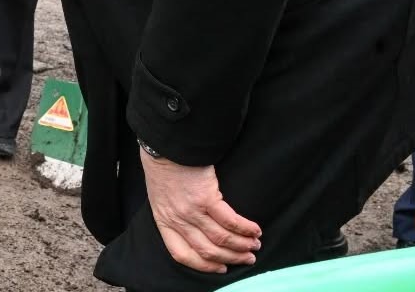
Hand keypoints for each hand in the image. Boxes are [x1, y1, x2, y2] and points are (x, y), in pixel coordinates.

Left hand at [139, 146, 260, 272]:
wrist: (166, 145)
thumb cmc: (163, 167)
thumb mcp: (160, 196)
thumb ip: (174, 214)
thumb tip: (194, 229)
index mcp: (163, 220)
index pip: (180, 253)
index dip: (203, 265)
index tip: (220, 268)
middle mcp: (177, 219)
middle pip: (207, 250)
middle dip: (231, 258)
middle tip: (248, 258)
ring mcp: (191, 210)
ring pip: (221, 238)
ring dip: (242, 245)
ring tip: (255, 244)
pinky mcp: (206, 198)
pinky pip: (230, 221)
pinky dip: (245, 228)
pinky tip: (254, 229)